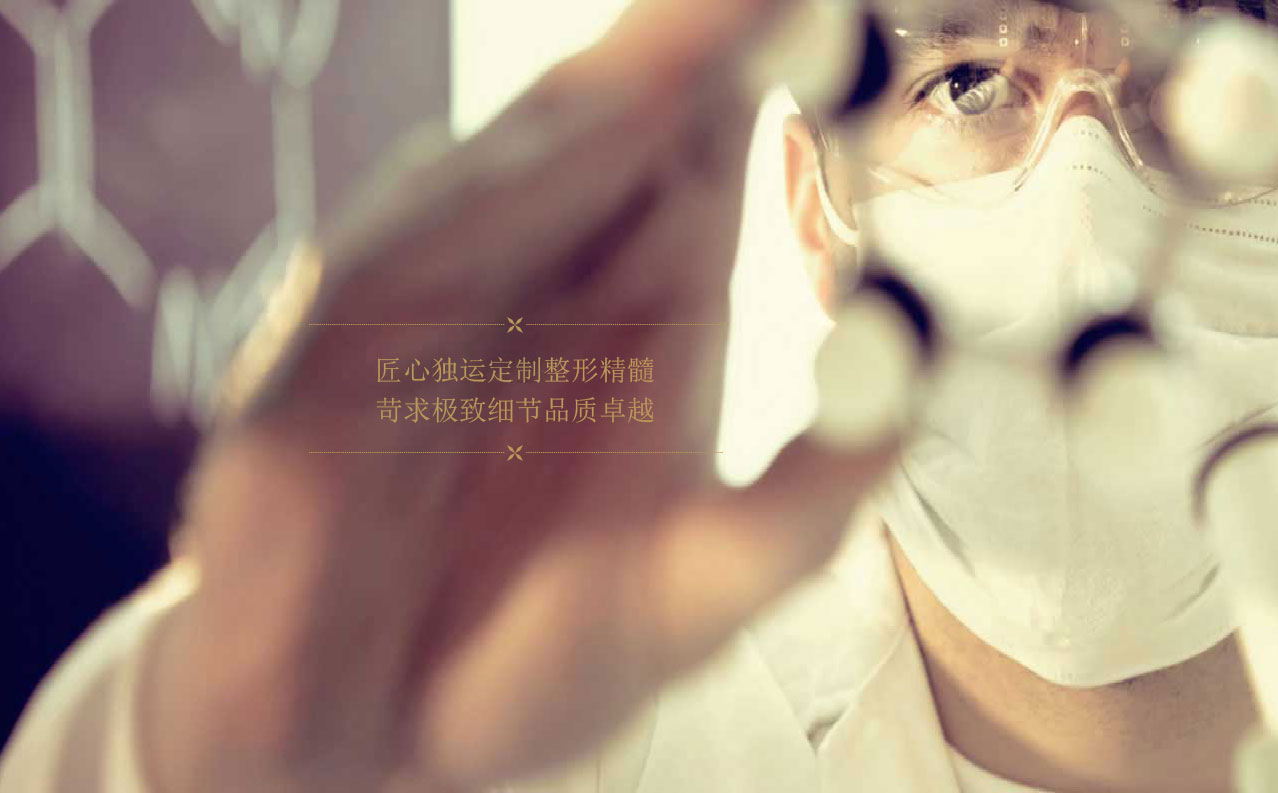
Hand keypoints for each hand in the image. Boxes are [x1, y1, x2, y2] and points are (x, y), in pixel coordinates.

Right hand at [141, 3, 896, 789]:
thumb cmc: (538, 651)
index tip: (833, 11)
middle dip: (680, 48)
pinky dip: (440, 229)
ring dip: (579, 114)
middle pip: (605, 133)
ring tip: (683, 42)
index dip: (760, 76)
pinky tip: (510, 176)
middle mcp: (529, 276)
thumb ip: (800, 505)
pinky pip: (369, 286)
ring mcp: (415, 314)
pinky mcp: (307, 384)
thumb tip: (908, 413)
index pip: (701, 154)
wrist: (377, 750)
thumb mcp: (702, 586)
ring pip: (492, 183)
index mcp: (638, 298)